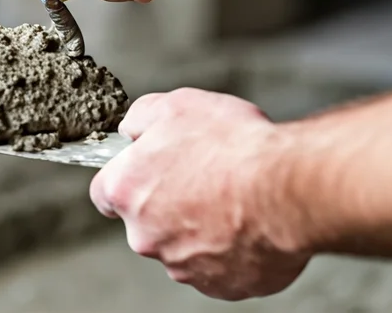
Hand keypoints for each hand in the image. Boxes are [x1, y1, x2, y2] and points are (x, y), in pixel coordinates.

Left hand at [89, 88, 311, 299]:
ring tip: (236, 199)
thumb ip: (142, 116)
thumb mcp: (178, 105)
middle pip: (147, 222)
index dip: (127, 178)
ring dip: (202, 227)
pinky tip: (252, 223)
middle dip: (170, 203)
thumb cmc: (233, 147)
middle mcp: (146, 237)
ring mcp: (184, 266)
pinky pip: (221, 267)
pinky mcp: (222, 286)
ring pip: (184, 246)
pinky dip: (233, 250)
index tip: (148, 171)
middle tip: (206, 178)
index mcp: (126, 192)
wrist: (286, 189)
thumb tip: (132, 128)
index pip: (105, 193)